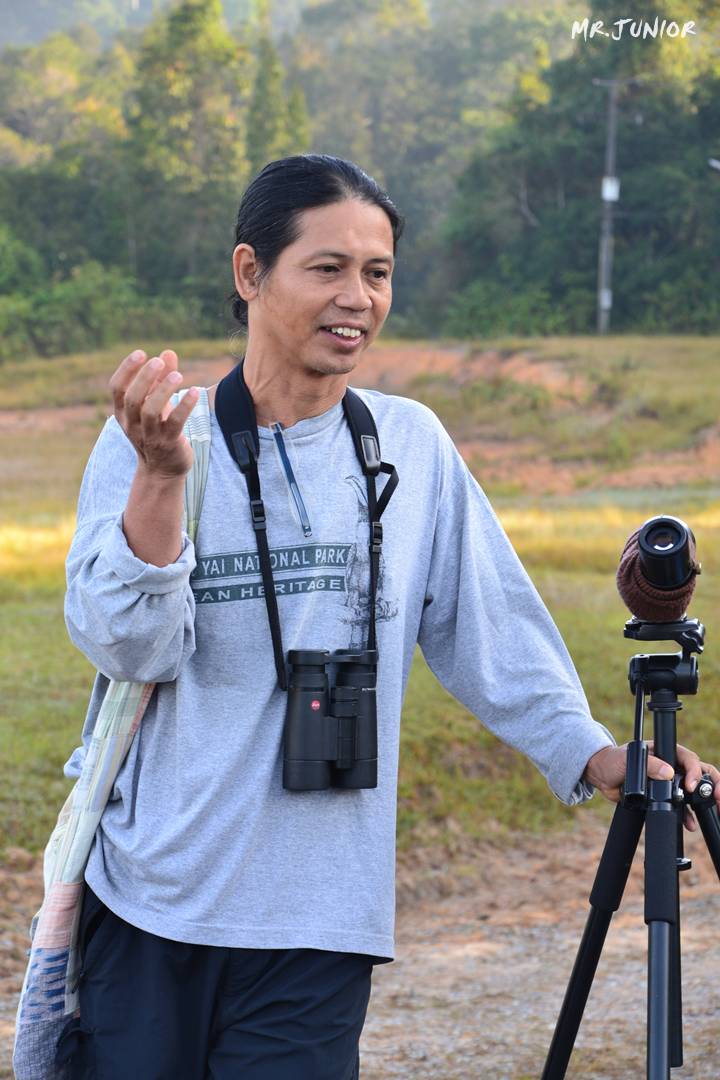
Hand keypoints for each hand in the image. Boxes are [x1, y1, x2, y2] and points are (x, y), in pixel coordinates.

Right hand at [110, 349, 197, 477]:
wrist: (162, 471)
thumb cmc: (158, 430)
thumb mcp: (156, 404)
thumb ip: (161, 379)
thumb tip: (168, 352)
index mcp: (123, 413)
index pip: (117, 389)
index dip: (126, 370)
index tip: (141, 353)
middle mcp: (132, 425)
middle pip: (132, 399)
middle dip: (144, 378)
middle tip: (158, 361)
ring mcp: (150, 436)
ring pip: (150, 411)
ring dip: (163, 391)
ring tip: (178, 375)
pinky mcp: (169, 444)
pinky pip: (175, 423)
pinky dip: (184, 406)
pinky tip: (194, 392)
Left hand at [583, 742, 719, 830]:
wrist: (602, 776)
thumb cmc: (613, 760)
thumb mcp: (628, 759)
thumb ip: (649, 765)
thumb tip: (668, 772)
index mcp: (666, 751)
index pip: (689, 759)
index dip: (694, 771)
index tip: (690, 785)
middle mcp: (671, 765)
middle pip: (699, 773)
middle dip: (711, 785)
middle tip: (717, 797)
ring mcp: (670, 782)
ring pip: (694, 792)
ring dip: (703, 802)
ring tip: (711, 812)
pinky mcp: (664, 796)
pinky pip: (682, 806)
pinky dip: (687, 815)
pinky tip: (689, 824)